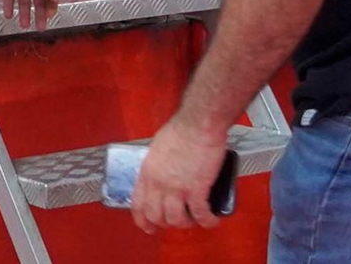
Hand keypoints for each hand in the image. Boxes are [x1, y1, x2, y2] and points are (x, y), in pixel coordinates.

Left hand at [130, 117, 229, 232]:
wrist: (199, 124)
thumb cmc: (182, 129)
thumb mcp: (158, 148)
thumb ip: (157, 165)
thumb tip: (163, 173)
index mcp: (147, 173)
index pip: (138, 205)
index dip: (143, 221)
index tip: (149, 227)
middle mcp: (158, 184)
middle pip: (157, 216)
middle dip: (167, 223)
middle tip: (177, 222)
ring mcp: (177, 189)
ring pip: (177, 220)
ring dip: (186, 223)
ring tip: (195, 219)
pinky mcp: (197, 189)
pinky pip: (200, 214)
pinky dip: (207, 221)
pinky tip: (212, 220)